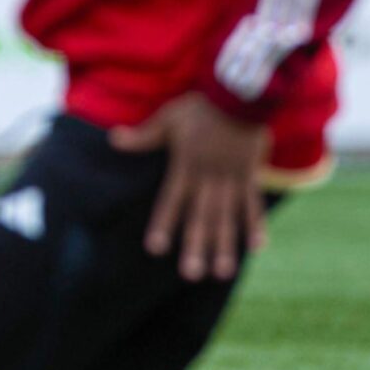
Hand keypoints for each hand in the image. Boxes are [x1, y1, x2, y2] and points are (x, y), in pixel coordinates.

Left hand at [114, 92, 271, 281]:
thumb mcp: (168, 119)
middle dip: (196, 246)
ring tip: (222, 272)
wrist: (239, 95)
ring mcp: (231, 180)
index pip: (171, 202)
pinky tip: (257, 248)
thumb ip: (143, 136)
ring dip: (225, 245)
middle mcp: (208, 179)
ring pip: (227, 218)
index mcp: (185, 168)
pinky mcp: (250, 176)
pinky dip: (256, 225)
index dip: (163, 224)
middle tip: (191, 274)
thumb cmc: (200, 107)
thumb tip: (113, 139)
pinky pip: (253, 204)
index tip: (155, 249)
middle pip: (200, 217)